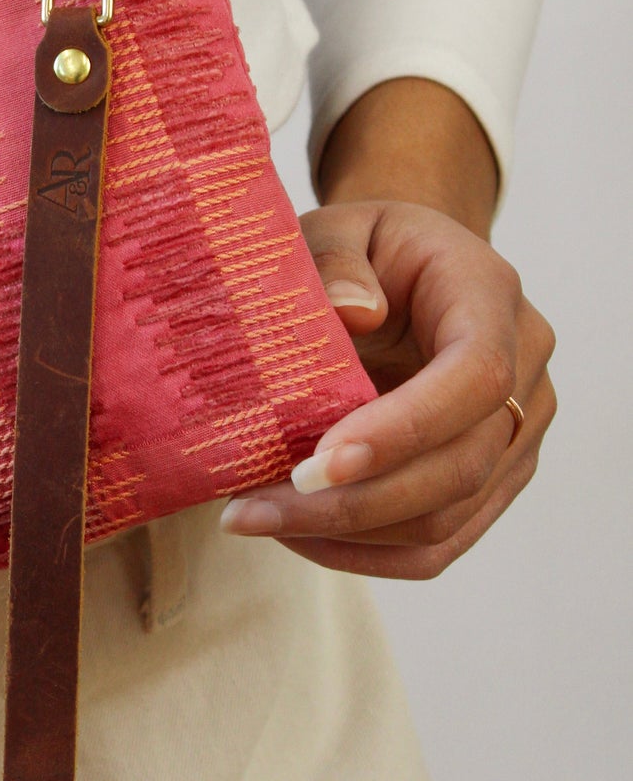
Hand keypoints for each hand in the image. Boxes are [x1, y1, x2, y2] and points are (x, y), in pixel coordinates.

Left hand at [219, 198, 555, 577]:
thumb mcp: (337, 228)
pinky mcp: (491, 482)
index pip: (476, 378)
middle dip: (353, 501)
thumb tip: (352, 315)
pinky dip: (363, 552)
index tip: (317, 464)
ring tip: (256, 518)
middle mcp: (527, 371)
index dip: (403, 430)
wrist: (406, 272)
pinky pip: (436, 544)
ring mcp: (517, 434)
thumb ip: (336, 260)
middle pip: (461, 466)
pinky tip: (295, 534)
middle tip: (253, 509)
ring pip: (446, 519)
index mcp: (492, 297)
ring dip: (346, 535)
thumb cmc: (366, 250)